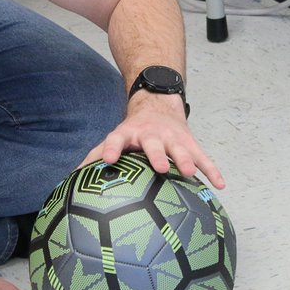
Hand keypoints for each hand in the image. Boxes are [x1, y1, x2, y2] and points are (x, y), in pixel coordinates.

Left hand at [84, 92, 225, 188]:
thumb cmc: (132, 131)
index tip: (108, 161)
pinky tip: (219, 185)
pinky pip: (203, 157)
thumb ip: (95, 156)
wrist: (157, 104)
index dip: (111, 149)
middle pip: (153, 144)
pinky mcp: (190, 142)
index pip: (116, 140)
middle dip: (157, 155)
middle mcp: (150, 134)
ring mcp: (172, 137)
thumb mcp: (114, 138)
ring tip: (191, 174)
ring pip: (181, 148)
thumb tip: (70, 179)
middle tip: (160, 168)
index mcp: (128, 134)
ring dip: (187, 160)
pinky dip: (212, 170)